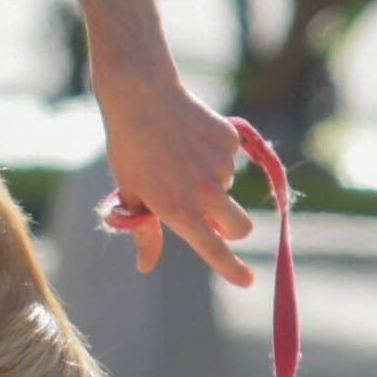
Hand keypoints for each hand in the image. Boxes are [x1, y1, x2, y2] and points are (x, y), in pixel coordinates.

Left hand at [91, 67, 255, 288]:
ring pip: (229, 186)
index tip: (247, 281)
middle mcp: (206, 193)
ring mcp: (222, 167)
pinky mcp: (231, 142)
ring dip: (212, 180)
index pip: (213, 250)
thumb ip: (145, 231)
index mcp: (180, 211)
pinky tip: (190, 134)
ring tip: (178, 154)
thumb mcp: (131, 192)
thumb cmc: (130, 147)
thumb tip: (145, 265)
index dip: (232, 269)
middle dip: (232, 228)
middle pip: (241, 227)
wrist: (140, 95)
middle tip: (210, 214)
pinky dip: (214, 152)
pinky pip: (230, 157)